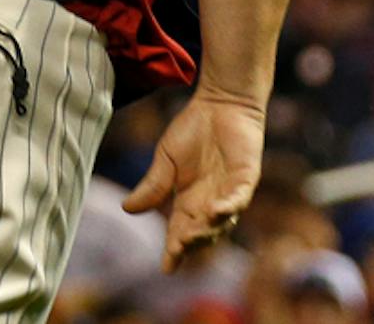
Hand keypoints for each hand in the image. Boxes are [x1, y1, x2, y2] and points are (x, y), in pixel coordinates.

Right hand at [121, 89, 265, 271]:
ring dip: (209, 230)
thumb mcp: (165, 160)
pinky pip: (239, 197)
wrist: (219, 105)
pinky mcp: (246, 177)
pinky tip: (215, 211)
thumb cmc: (193, 132)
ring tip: (193, 236)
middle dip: (191, 243)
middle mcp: (211, 202)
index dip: (175, 249)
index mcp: (190, 200)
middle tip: (178, 249)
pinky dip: (229, 206)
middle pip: (203, 231)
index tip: (167, 268)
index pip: (181, 230)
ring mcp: (230, 192)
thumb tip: (127, 209)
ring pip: (223, 221)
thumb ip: (153, 185)